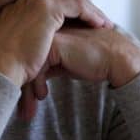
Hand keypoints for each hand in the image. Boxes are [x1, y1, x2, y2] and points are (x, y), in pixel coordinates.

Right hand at [0, 0, 110, 87]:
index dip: (70, 16)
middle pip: (64, 2)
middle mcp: (27, 1)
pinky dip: (90, 14)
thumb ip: (33, 44)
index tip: (84, 27)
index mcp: (19, 9)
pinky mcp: (46, 9)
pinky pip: (77, 6)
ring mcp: (36, 2)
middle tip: (99, 23)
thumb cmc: (9, 68)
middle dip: (83, 12)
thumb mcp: (21, 50)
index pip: (52, 7)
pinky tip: (100, 25)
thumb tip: (43, 55)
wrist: (0, 69)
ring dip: (91, 13)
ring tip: (104, 24)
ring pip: (73, 2)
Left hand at [15, 27, 139, 120]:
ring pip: (28, 64)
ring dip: (28, 89)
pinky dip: (37, 84)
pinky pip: (37, 67)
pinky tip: (43, 96)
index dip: (26, 79)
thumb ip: (50, 65)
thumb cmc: (94, 62)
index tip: (26, 100)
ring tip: (30, 109)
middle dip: (24, 87)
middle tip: (25, 109)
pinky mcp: (55, 44)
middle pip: (25, 60)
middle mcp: (46, 30)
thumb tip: (32, 79)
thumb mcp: (67, 64)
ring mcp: (50, 35)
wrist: (116, 58)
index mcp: (47, 32)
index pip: (27, 57)